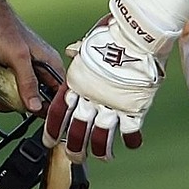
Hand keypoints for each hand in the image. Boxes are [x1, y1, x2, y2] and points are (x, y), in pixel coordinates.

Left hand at [0, 2, 62, 111]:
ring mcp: (25, 68)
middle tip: (6, 104)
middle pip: (38, 97)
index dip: (48, 107)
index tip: (35, 116)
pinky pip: (11, 88)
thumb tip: (36, 105)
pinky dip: (1, 93)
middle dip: (21, 104)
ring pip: (23, 94)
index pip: (58, 93)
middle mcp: (40, 66)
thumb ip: (28, 82)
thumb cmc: (2, 26)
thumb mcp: (18, 58)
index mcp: (50, 62)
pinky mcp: (11, 69)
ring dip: (7, 100)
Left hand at [44, 0, 180, 160]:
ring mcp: (111, 103)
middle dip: (74, 148)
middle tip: (74, 156)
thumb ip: (79, 52)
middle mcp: (90, 95)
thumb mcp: (89, 42)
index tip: (49, 140)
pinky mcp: (133, 106)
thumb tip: (71, 51)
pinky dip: (131, 140)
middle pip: (76, 130)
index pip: (57, 111)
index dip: (51, 129)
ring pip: (100, 137)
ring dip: (100, 150)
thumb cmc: (114, 32)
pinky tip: (132, 144)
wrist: (139, 32)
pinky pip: (130, 131)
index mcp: (76, 81)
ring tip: (103, 157)